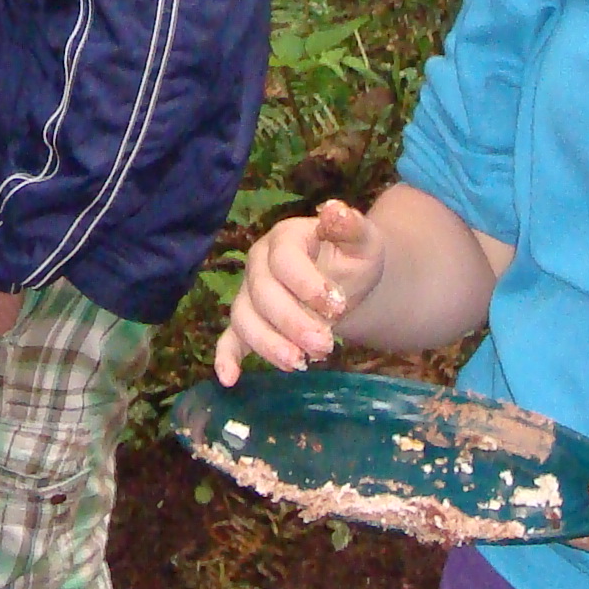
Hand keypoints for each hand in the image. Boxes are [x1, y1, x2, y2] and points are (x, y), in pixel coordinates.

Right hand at [216, 199, 386, 383]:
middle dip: (293, 322)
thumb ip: (351, 227)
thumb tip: (334, 209)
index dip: (307, 284)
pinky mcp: (249, 321)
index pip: (284, 260)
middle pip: (263, 293)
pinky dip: (226, 357)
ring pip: (246, 318)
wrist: (346, 280)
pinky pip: (230, 338)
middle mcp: (259, 264)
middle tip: (325, 345)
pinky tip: (229, 379)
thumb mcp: (362, 241)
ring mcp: (250, 294)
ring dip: (269, 344)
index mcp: (284, 238)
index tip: (338, 305)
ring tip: (300, 362)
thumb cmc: (352, 258)